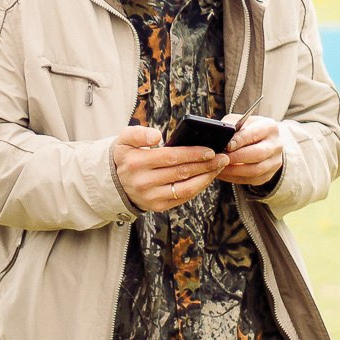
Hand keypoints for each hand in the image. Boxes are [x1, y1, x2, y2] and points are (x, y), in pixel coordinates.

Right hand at [112, 125, 228, 211]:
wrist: (116, 182)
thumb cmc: (126, 156)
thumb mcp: (124, 139)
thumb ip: (138, 133)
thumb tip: (156, 135)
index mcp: (136, 162)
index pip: (171, 157)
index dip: (193, 153)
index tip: (210, 149)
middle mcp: (143, 181)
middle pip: (182, 171)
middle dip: (206, 164)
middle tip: (223, 156)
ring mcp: (151, 196)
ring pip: (186, 187)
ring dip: (206, 176)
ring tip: (219, 166)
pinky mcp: (158, 206)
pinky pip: (183, 197)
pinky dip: (198, 187)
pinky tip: (207, 177)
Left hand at [216, 114, 282, 187]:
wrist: (263, 141)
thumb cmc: (247, 129)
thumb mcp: (240, 122)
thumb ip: (231, 127)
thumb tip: (220, 137)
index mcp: (269, 127)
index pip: (254, 134)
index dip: (240, 140)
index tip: (227, 145)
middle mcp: (276, 145)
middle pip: (258, 154)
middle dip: (236, 157)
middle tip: (220, 158)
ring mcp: (274, 161)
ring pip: (255, 170)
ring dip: (234, 170)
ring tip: (219, 167)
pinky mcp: (269, 175)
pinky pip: (251, 180)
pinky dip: (235, 178)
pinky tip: (223, 173)